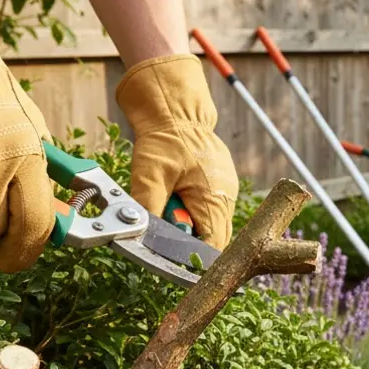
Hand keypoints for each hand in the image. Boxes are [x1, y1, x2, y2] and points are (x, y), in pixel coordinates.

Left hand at [115, 55, 238, 249]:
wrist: (175, 107)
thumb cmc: (164, 137)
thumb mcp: (150, 175)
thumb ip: (149, 209)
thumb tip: (142, 237)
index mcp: (215, 200)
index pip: (213, 249)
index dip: (193, 260)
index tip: (174, 261)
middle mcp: (227, 199)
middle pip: (213, 241)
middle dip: (188, 241)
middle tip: (167, 225)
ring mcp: (226, 192)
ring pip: (211, 226)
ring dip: (190, 225)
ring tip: (171, 202)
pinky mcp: (219, 186)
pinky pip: (208, 211)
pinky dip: (192, 212)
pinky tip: (177, 195)